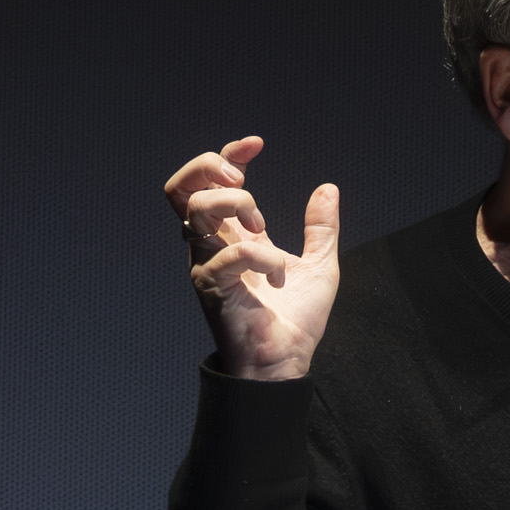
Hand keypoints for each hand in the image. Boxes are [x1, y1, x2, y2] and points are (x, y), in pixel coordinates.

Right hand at [164, 136, 339, 381]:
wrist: (285, 364)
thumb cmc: (294, 321)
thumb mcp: (320, 265)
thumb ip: (321, 228)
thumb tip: (328, 188)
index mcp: (233, 236)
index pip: (209, 182)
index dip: (227, 154)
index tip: (256, 145)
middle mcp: (213, 246)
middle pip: (181, 188)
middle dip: (209, 169)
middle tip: (243, 184)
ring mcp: (207, 264)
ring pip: (195, 209)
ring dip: (236, 206)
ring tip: (263, 228)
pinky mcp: (211, 287)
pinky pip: (230, 253)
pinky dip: (263, 257)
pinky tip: (280, 277)